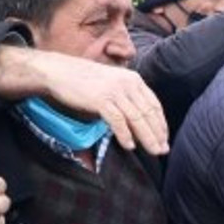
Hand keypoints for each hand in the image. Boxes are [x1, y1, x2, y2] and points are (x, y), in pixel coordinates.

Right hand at [0, 47, 168, 154]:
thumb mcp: (112, 84)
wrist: (59, 71)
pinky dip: (125, 134)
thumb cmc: (85, 81)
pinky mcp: (101, 99)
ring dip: (146, 138)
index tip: (164, 139)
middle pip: (148, 113)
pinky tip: (129, 146)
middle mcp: (128, 83)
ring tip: (152, 151)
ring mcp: (114, 91)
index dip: (161, 124)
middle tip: (162, 150)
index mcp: (133, 79)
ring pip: (137, 118)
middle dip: (157, 134)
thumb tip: (139, 121)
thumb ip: (127, 98)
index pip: (154, 104)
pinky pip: (118, 120)